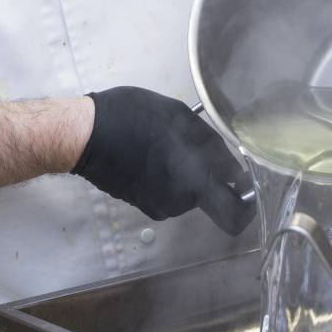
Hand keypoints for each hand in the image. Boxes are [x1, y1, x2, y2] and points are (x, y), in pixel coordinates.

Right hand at [72, 87, 255, 233]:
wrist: (84, 135)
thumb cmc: (132, 117)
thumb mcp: (178, 117)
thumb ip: (212, 146)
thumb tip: (234, 171)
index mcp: (193, 181)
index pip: (235, 214)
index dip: (246, 199)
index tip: (244, 183)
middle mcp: (178, 202)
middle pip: (211, 197)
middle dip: (209, 176)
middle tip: (195, 148)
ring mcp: (158, 206)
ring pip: (187, 192)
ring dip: (184, 172)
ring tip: (165, 143)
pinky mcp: (141, 204)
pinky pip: (167, 192)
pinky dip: (166, 176)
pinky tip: (150, 153)